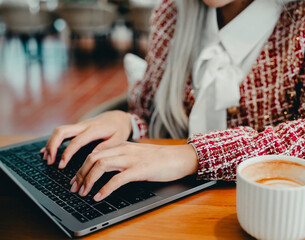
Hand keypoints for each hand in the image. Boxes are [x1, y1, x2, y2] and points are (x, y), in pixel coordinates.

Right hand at [41, 111, 131, 168]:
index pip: (76, 141)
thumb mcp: (119, 139)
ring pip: (60, 130)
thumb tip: (93, 155)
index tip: (61, 165)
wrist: (120, 117)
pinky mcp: (78, 127)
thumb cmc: (120, 129)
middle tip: (49, 161)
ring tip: (47, 159)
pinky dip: (54, 141)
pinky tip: (48, 151)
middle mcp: (84, 125)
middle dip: (52, 145)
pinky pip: (63, 132)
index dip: (67, 153)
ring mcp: (80, 125)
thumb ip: (106, 146)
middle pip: (62, 131)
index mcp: (94, 129)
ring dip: (50, 144)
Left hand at [69, 142, 198, 201]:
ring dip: (88, 180)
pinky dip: (105, 188)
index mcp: (122, 146)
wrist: (179, 157)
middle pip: (93, 158)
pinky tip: (99, 196)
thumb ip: (122, 159)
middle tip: (75, 188)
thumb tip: (107, 170)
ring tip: (84, 193)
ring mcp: (131, 159)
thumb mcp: (137, 155)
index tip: (76, 180)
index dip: (81, 168)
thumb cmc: (160, 159)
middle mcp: (123, 150)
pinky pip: (117, 179)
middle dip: (80, 174)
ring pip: (101, 166)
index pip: (94, 154)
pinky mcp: (140, 169)